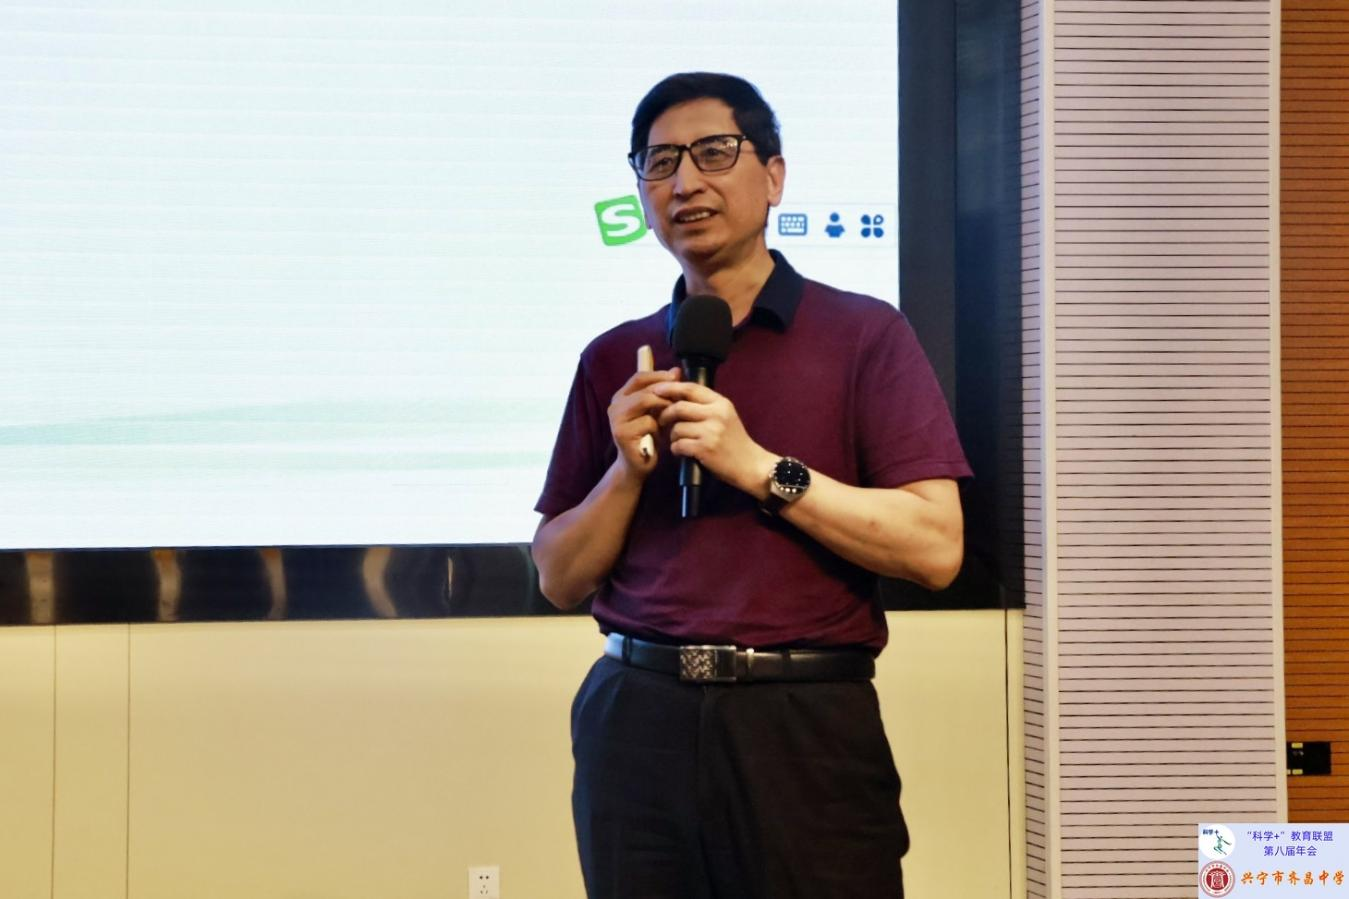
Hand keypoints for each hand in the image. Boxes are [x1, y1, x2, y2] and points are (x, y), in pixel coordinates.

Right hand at [608, 367, 679, 479]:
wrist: (636, 466)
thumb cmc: (648, 437)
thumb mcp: (656, 411)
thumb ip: (663, 392)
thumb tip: (677, 370)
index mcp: (621, 397)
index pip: (640, 376)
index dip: (659, 375)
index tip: (677, 377)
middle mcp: (615, 406)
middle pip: (644, 388)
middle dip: (665, 393)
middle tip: (680, 400)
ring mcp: (616, 420)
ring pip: (646, 401)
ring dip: (662, 409)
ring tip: (668, 419)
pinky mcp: (622, 433)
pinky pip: (648, 422)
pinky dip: (658, 429)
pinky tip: (657, 438)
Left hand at [652, 381, 775, 496]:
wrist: (750, 465)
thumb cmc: (734, 441)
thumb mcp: (724, 416)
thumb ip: (705, 405)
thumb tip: (676, 394)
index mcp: (721, 403)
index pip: (691, 388)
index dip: (671, 387)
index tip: (656, 389)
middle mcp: (716, 414)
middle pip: (679, 407)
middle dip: (665, 414)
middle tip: (661, 421)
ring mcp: (711, 432)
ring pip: (677, 427)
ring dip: (672, 436)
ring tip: (678, 441)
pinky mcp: (705, 449)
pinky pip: (678, 445)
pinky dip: (676, 449)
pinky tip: (682, 452)